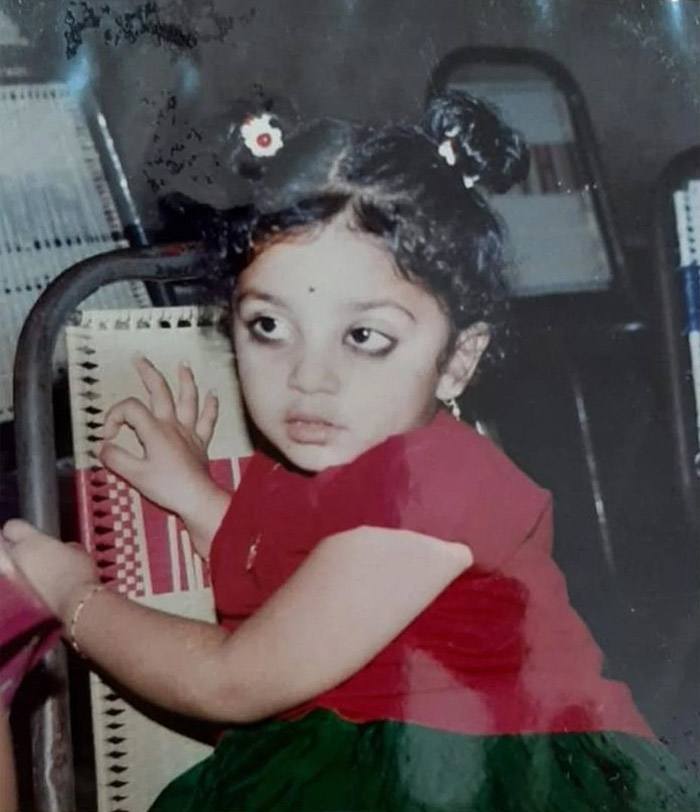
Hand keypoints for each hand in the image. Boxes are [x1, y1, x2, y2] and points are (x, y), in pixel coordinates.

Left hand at [1, 520, 98, 621]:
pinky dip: (13, 585)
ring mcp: (11, 579)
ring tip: (20, 571)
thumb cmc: (78, 574)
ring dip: (8, 566)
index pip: (13, 527)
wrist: (74, 605)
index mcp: (31, 541)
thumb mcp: (78, 552)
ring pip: (2, 566)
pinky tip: (24, 588)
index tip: (26, 534)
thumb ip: (63, 547)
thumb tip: (60, 550)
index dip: (18, 530)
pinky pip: (7, 585)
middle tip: (17, 551)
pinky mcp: (13, 599)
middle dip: (5, 546)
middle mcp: (15, 558)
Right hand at [99, 355, 222, 522]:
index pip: (130, 409)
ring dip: (185, 380)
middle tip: (139, 358)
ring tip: (183, 365)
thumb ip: (115, 458)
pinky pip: (208, 420)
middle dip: (148, 372)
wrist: (197, 498)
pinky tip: (213, 394)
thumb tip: (103, 447)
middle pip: (160, 391)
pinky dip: (211, 406)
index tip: (108, 435)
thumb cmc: (168, 487)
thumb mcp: (134, 475)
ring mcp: (189, 432)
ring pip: (188, 399)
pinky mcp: (200, 443)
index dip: (114, 416)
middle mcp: (172, 425)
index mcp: (155, 430)